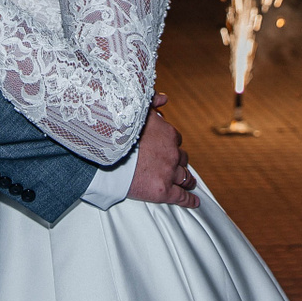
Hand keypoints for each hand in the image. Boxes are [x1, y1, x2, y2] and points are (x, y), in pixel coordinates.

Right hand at [127, 94, 198, 208]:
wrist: (106, 156)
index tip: (167, 148)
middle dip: (179, 161)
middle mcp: (172, 153)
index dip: (171, 145)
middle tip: (176, 166)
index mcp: (169, 134)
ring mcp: (169, 173)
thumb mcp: (137, 110)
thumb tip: (164, 98)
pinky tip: (194, 202)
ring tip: (189, 183)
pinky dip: (189, 200)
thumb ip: (152, 100)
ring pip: (185, 177)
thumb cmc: (118, 132)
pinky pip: (181, 197)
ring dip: (188, 180)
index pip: (176, 140)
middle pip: (182, 159)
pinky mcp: (163, 191)